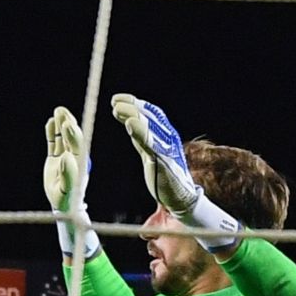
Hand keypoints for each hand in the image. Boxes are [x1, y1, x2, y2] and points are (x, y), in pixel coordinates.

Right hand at [43, 105, 96, 257]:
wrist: (62, 206)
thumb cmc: (67, 200)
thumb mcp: (66, 189)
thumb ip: (67, 174)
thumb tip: (66, 158)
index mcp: (79, 162)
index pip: (77, 145)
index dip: (73, 134)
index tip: (68, 124)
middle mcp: (73, 156)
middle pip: (71, 137)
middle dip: (67, 124)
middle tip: (62, 112)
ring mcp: (64, 156)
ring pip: (63, 138)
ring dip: (61, 125)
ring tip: (58, 111)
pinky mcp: (55, 159)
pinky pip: (54, 143)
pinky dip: (52, 133)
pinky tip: (50, 122)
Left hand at [112, 92, 239, 248]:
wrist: (179, 197)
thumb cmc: (163, 174)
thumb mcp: (149, 151)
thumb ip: (140, 137)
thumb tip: (128, 120)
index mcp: (164, 135)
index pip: (151, 114)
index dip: (135, 104)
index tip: (118, 98)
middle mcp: (167, 138)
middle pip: (149, 117)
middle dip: (132, 107)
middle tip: (115, 101)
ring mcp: (166, 148)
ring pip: (149, 127)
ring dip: (133, 115)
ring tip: (118, 108)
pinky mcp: (163, 161)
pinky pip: (151, 144)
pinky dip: (141, 133)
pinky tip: (130, 124)